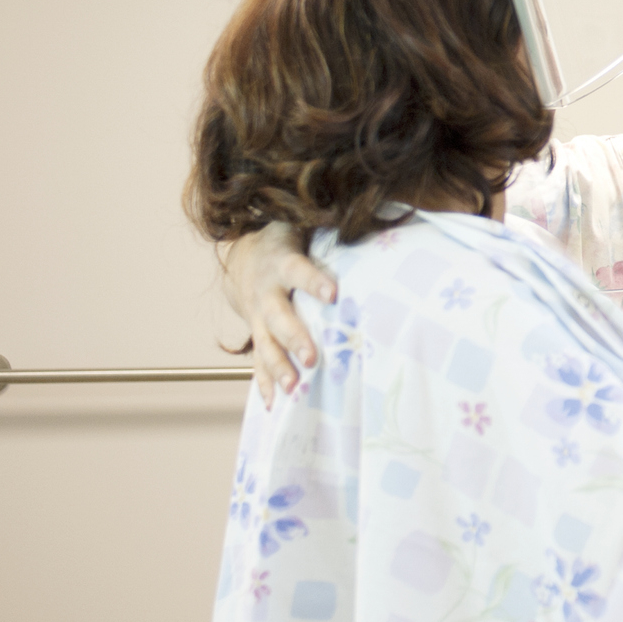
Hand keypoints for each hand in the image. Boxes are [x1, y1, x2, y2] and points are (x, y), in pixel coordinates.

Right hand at [223, 221, 333, 407]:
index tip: (333, 294)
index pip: (298, 270)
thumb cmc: (290, 240)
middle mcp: (266, 290)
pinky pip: (258, 360)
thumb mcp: (306, 225)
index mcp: (281, 261)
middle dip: (294, 338)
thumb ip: (335, 228)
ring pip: (266, 343)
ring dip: (278, 367)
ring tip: (292, 388)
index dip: (313, 282)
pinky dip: (265, 383)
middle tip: (312, 358)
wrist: (248, 255)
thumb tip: (374, 216)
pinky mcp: (256, 332)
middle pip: (278, 316)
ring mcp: (257, 315)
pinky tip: (275, 405)